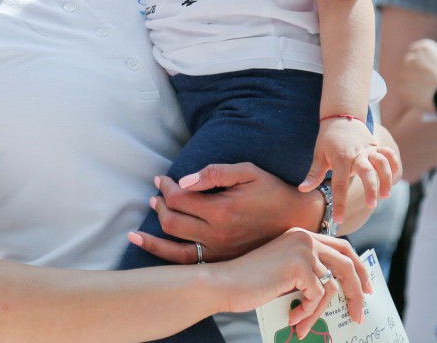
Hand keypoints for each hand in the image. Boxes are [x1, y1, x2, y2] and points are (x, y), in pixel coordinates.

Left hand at [127, 163, 319, 263]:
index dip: (165, 187)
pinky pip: (186, 264)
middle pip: (172, 221)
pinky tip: (151, 248)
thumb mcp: (248, 172)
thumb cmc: (271, 192)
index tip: (162, 179)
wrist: (297, 222)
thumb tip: (184, 179)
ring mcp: (218, 252)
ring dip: (152, 237)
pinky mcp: (221, 262)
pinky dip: (165, 256)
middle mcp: (217, 234)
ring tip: (140, 229)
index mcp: (222, 210)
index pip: (179, 198)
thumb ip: (215, 173)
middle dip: (159, 205)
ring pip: (173, 249)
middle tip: (156, 194)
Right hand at [213, 228, 373, 335]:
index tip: (367, 286)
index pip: (342, 246)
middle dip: (357, 291)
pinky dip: (307, 311)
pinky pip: (317, 296)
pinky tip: (292, 317)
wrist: (225, 283)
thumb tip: (337, 289)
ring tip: (303, 324)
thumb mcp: (286, 274)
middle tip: (358, 313)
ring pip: (331, 286)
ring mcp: (303, 250)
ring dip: (320, 311)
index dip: (358, 267)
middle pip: (347, 263)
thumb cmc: (252, 283)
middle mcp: (305, 237)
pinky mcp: (300, 266)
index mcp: (302, 235)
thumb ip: (309, 272)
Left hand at [299, 119, 386, 224]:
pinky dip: (395, 165)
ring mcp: (369, 149)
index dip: (339, 204)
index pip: (339, 185)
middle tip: (371, 205)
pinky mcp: (377, 146)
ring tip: (385, 195)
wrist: (340, 116)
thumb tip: (302, 190)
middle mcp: (357, 154)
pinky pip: (389, 155)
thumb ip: (313, 174)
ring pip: (382, 163)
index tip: (338, 220)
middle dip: (371, 189)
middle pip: (367, 172)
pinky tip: (394, 179)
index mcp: (340, 159)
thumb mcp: (318, 154)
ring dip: (386, 178)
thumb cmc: (327, 139)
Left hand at [401, 39, 436, 113]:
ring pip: (405, 77)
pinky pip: (403, 90)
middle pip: (409, 64)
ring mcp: (404, 71)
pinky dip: (410, 95)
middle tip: (425, 82)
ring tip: (424, 92)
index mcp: (423, 47)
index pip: (417, 52)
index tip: (427, 71)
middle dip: (415, 72)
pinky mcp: (401, 87)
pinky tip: (420, 99)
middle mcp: (411, 56)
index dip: (422, 62)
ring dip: (411, 83)